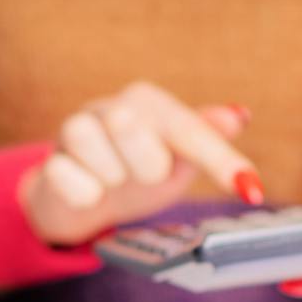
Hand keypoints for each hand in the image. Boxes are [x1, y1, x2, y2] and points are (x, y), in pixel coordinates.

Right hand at [20, 81, 260, 246]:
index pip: (190, 128)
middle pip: (133, 130)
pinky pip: (74, 187)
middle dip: (146, 166)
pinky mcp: (52, 164)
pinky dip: (87, 198)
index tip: (250, 190)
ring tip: (113, 182)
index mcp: (148, 102)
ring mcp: (76, 132)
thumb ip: (206, 138)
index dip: (221, 160)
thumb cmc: (137, 169)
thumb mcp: (178, 156)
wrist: (82, 195)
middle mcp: (111, 107)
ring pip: (102, 161)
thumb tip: (238, 115)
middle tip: (142, 175)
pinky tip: (89, 192)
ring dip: (114, 183)